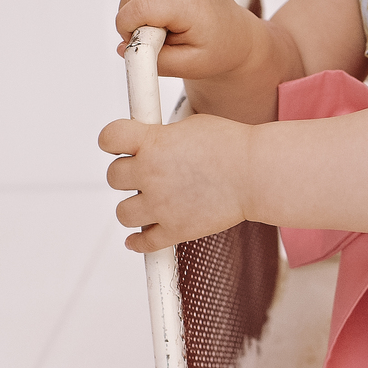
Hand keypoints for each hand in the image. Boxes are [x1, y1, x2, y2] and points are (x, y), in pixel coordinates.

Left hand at [100, 113, 253, 251]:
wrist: (258, 174)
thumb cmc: (233, 145)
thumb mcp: (192, 125)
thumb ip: (163, 135)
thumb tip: (150, 142)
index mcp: (153, 142)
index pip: (109, 138)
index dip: (112, 141)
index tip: (120, 146)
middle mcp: (151, 173)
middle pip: (113, 177)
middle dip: (127, 174)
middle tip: (144, 174)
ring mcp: (162, 204)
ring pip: (123, 213)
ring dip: (132, 207)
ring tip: (148, 202)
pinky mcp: (176, 229)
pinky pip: (144, 242)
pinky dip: (138, 242)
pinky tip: (139, 237)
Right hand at [115, 0, 260, 80]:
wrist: (234, 33)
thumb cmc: (214, 49)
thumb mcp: (187, 67)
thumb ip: (153, 61)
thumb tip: (123, 47)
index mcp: (191, 3)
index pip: (140, 6)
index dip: (126, 25)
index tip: (134, 38)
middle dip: (130, 14)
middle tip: (149, 31)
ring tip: (155, 15)